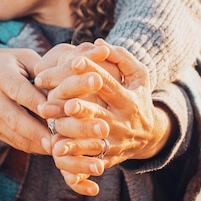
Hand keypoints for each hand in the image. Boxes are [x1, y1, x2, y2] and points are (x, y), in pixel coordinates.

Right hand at [0, 47, 50, 153]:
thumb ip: (41, 70)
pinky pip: (12, 141)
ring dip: (36, 144)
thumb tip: (64, 86)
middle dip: (37, 132)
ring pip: (14, 135)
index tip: (56, 112)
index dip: (38, 103)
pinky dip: (30, 146)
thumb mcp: (19, 57)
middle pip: (15, 118)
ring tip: (58, 149)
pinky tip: (48, 148)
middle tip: (58, 141)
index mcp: (0, 76)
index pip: (20, 91)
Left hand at [37, 40, 171, 193]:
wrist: (148, 136)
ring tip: (52, 123)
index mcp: (129, 100)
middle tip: (65, 101)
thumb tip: (99, 43)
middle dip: (82, 108)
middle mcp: (122, 122)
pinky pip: (88, 158)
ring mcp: (114, 142)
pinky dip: (73, 155)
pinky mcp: (106, 158)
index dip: (93, 72)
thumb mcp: (138, 76)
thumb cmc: (137, 96)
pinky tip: (55, 148)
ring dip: (71, 132)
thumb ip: (121, 57)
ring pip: (91, 139)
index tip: (75, 61)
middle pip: (99, 114)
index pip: (110, 84)